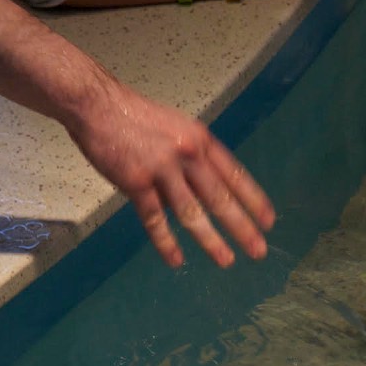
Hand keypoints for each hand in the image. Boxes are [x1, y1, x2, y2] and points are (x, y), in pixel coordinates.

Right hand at [60, 79, 274, 268]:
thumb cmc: (135, 117)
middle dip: (242, 227)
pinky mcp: (136, 181)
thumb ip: (193, 160)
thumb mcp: (176, 130)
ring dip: (211, 240)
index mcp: (201, 140)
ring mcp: (162, 168)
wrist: (96, 104)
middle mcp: (188, 154)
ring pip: (192, 212)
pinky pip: (155, 219)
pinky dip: (166, 242)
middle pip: (220, 197)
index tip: (269, 221)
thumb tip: (205, 194)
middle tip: (259, 250)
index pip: (235, 175)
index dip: (254, 200)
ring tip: (226, 261)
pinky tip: (176, 260)